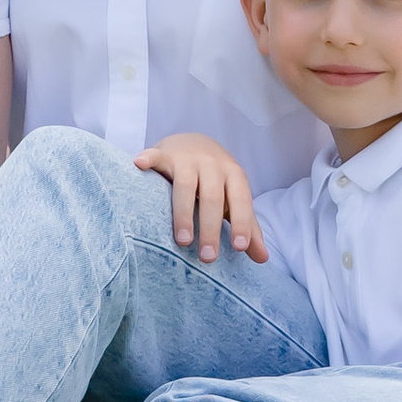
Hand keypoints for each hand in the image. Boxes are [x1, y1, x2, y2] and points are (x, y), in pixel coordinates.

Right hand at [135, 131, 266, 264]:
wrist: (195, 142)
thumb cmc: (216, 180)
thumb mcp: (234, 199)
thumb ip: (247, 226)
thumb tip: (263, 259)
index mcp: (233, 175)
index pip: (240, 200)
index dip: (241, 223)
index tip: (239, 248)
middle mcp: (212, 165)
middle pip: (212, 197)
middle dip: (210, 227)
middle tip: (207, 257)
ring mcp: (187, 158)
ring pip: (185, 184)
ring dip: (183, 213)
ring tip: (182, 240)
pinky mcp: (165, 153)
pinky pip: (156, 156)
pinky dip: (148, 159)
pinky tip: (139, 164)